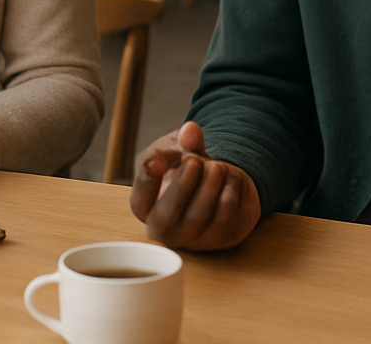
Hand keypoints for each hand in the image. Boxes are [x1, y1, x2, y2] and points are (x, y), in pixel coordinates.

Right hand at [130, 121, 261, 250]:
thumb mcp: (180, 151)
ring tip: (216, 166)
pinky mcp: (223, 237)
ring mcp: (195, 239)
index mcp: (146, 208)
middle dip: (181, 185)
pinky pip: (228, 213)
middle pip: (167, 217)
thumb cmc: (190, 171)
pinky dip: (230, 188)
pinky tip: (230, 178)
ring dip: (210, 182)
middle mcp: (166, 230)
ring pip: (199, 216)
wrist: (222, 187)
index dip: (147, 181)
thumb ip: (183, 141)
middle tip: (194, 160)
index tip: (156, 161)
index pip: (139, 201)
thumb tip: (190, 131)